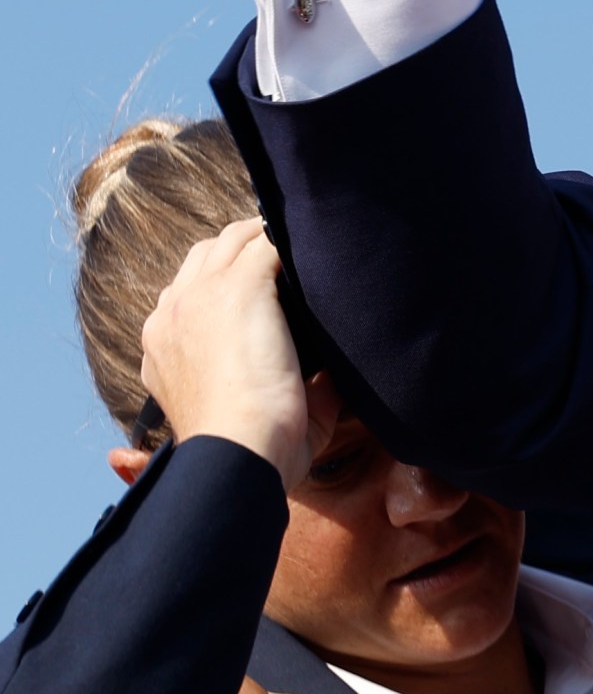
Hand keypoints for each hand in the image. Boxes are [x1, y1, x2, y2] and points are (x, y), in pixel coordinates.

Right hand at [139, 220, 333, 487]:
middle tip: (292, 257)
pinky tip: (321, 246)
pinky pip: (266, 242)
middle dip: (245, 247)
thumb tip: (326, 377)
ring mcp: (201, 298)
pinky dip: (291, 241)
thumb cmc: (251, 455)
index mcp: (165, 347)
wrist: (237, 455)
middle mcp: (173, 316)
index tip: (269, 285)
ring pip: (232, 241)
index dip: (227, 281)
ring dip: (266, 238)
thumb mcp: (253, 421)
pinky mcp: (237, 289)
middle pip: (206, 255)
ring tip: (308, 245)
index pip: (189, 293)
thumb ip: (287, 390)